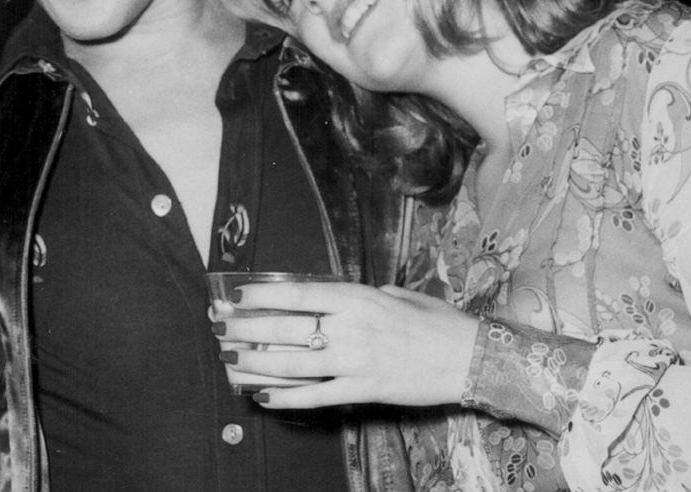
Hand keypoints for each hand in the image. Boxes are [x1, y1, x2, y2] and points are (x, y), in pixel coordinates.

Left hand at [214, 281, 478, 408]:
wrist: (470, 357)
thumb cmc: (436, 322)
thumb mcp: (396, 294)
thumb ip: (359, 295)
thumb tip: (327, 294)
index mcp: (358, 297)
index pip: (298, 293)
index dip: (263, 296)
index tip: (237, 296)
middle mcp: (352, 327)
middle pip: (286, 329)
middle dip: (247, 329)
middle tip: (220, 327)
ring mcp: (356, 361)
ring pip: (294, 364)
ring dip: (256, 363)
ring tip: (230, 360)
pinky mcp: (363, 391)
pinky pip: (316, 395)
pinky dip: (286, 397)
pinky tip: (263, 395)